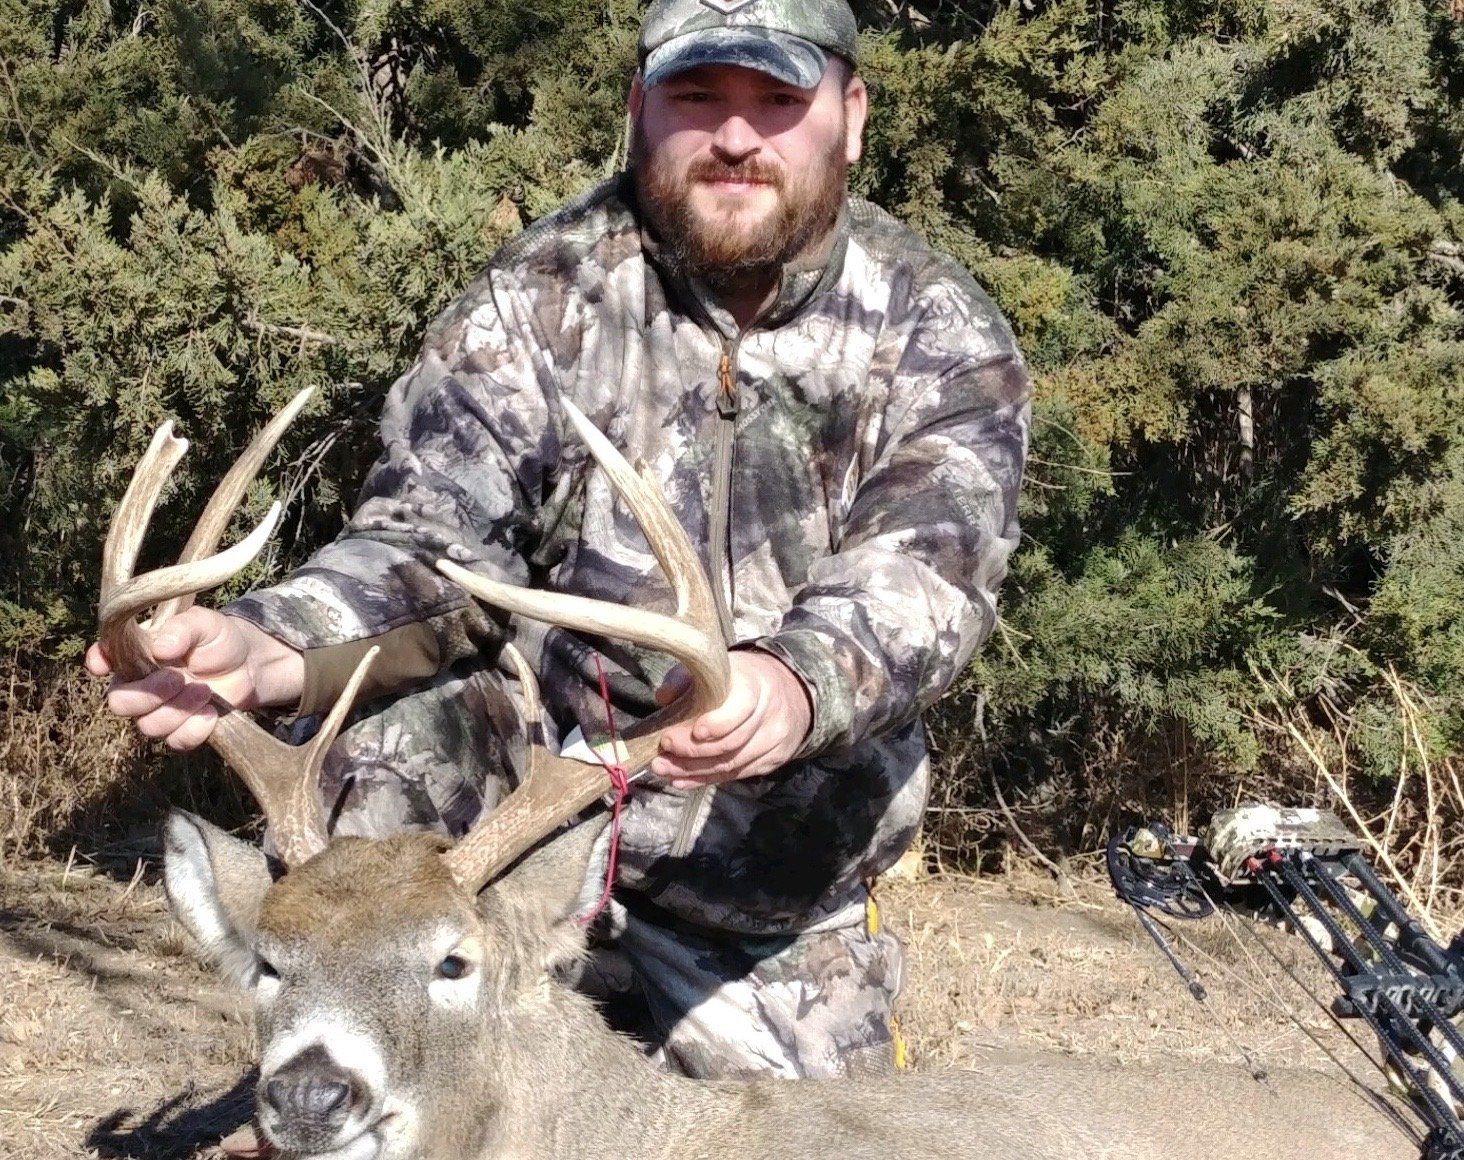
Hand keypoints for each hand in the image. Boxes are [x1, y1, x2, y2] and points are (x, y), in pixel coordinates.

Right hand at [85, 608, 304, 750]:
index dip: (98, 662)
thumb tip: (161, 648)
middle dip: (148, 695)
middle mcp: (140, 684)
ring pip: (148, 726)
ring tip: (205, 690)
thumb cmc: (220, 639)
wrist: (250, 665)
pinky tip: (211, 713)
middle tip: (179, 679)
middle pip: (119, 703)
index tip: (103, 665)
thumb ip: (183, 630)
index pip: (103, 658)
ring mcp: (159, 710)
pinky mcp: (181, 729)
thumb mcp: (205, 624)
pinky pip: (175, 742)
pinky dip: (194, 730)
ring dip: (179, 710)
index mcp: (137, 653)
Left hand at [650, 650, 811, 788]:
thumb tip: (663, 697)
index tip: (691, 732)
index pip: (741, 709)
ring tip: (662, 769)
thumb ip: (687, 678)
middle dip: (691, 752)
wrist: (784, 692)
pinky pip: (735, 776)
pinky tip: (681, 780)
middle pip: (731, 743)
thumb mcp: (716, 669)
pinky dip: (705, 779)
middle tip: (662, 752)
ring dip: (692, 770)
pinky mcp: (772, 761)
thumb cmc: (740, 679)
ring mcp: (774, 741)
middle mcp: (769, 715)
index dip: (717, 724)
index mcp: (755, 685)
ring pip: (730, 764)